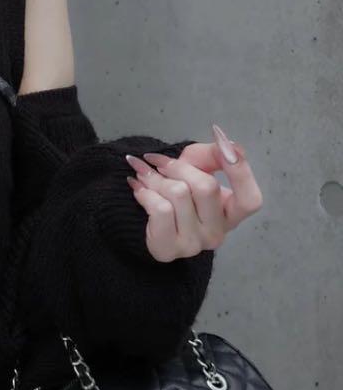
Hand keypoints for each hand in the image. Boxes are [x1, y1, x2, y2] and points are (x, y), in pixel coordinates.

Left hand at [123, 123, 262, 262]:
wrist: (147, 226)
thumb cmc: (179, 196)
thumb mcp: (198, 169)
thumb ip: (212, 155)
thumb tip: (225, 143)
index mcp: (233, 215)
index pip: (250, 200)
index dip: (240, 170)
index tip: (222, 140)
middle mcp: (218, 233)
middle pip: (206, 187)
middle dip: (179, 167)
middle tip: (159, 162)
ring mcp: (193, 244)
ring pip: (178, 194)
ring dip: (155, 177)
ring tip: (144, 173)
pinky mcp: (168, 249)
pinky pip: (159, 209)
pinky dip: (146, 192)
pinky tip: (139, 188)